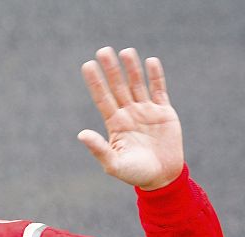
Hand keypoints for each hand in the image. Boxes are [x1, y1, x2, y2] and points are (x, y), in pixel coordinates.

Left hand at [78, 47, 183, 190]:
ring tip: (125, 51)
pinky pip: (158, 90)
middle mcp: (128, 113)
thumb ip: (98, 148)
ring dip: (132, 68)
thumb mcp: (113, 164)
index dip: (95, 82)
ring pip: (137, 84)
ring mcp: (146, 111)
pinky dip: (156, 76)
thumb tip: (81, 134)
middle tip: (103, 50)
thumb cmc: (135, 174)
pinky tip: (150, 61)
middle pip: (118, 86)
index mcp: (115, 123)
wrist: (162, 177)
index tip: (87, 65)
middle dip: (111, 69)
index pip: (102, 98)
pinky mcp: (164, 112)